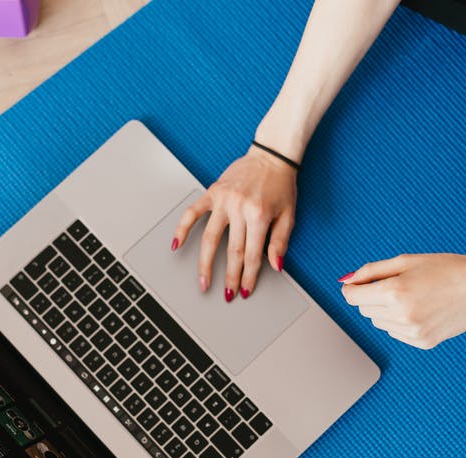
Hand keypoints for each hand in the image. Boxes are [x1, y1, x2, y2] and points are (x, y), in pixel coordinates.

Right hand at [172, 146, 297, 300]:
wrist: (272, 155)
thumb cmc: (281, 184)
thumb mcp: (289, 214)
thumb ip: (280, 241)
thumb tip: (275, 265)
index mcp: (260, 215)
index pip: (252, 255)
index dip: (249, 276)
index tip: (245, 290)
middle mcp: (240, 208)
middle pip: (232, 251)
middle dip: (230, 277)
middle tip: (227, 294)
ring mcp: (223, 200)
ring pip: (210, 238)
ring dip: (206, 263)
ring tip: (203, 281)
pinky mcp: (212, 192)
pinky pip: (193, 212)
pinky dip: (182, 228)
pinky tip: (176, 244)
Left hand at [340, 249, 465, 348]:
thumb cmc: (447, 269)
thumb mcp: (406, 261)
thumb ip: (372, 271)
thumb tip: (346, 281)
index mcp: (395, 291)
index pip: (352, 297)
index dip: (353, 288)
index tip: (360, 284)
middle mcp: (401, 315)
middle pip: (364, 310)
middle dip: (372, 297)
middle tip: (398, 285)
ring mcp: (412, 332)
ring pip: (378, 323)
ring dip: (386, 310)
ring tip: (413, 297)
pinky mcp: (422, 342)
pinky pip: (395, 333)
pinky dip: (401, 322)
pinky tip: (421, 310)